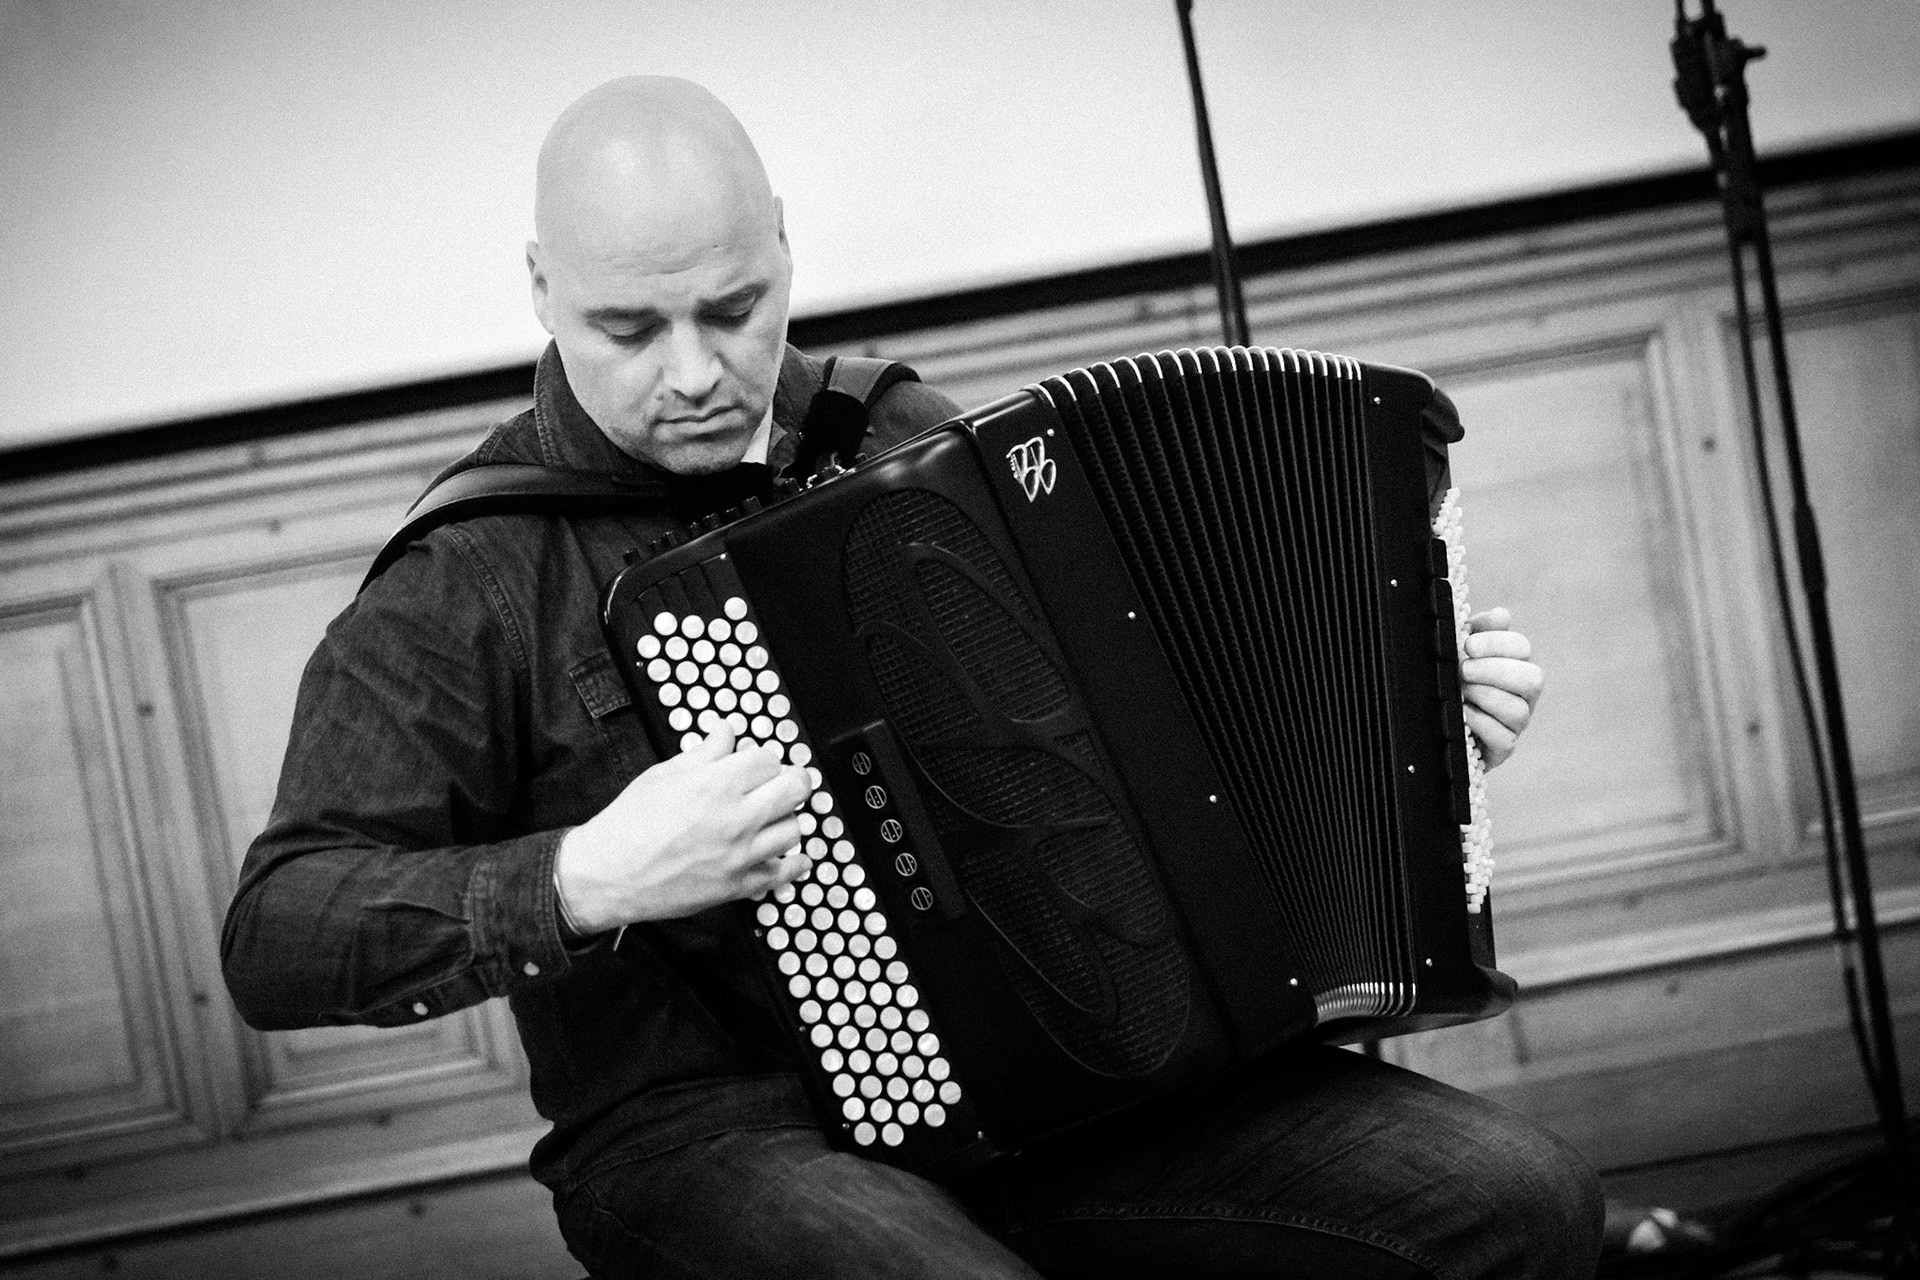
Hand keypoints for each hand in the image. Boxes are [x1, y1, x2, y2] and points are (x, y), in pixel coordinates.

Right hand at [554, 721, 812, 931]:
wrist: (609, 873)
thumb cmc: (630, 823)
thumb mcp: (663, 775)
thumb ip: (703, 753)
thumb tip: (725, 731)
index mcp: (718, 784)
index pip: (768, 758)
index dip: (763, 758)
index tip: (756, 764)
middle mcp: (737, 817)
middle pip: (795, 788)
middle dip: (791, 780)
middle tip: (783, 782)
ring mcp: (742, 853)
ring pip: (795, 828)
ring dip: (787, 819)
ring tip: (773, 818)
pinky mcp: (739, 885)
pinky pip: (784, 873)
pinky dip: (793, 864)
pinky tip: (789, 856)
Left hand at [1460, 606, 1542, 768]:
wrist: (1436, 726)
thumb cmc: (1452, 682)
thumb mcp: (1459, 652)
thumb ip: (1478, 630)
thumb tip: (1500, 615)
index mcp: (1514, 665)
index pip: (1521, 648)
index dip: (1497, 643)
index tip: (1468, 645)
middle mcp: (1522, 695)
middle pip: (1532, 679)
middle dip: (1495, 671)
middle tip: (1464, 670)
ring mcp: (1515, 724)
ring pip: (1519, 711)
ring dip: (1486, 697)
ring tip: (1461, 692)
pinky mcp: (1503, 749)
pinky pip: (1504, 738)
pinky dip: (1481, 723)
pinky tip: (1463, 714)